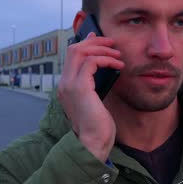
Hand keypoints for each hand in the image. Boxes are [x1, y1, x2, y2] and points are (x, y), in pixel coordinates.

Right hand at [57, 33, 124, 161]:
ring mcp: (69, 84)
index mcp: (66, 86)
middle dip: (95, 42)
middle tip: (112, 43)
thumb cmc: (97, 126)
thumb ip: (95, 85)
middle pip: (74, 49)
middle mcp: (64, 83)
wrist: (92, 143)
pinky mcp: (79, 88)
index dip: (86, 43)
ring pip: (81, 51)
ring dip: (102, 49)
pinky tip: (119, 65)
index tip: (102, 40)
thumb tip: (102, 68)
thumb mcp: (95, 101)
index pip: (71, 55)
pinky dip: (106, 59)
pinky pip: (91, 62)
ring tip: (118, 55)